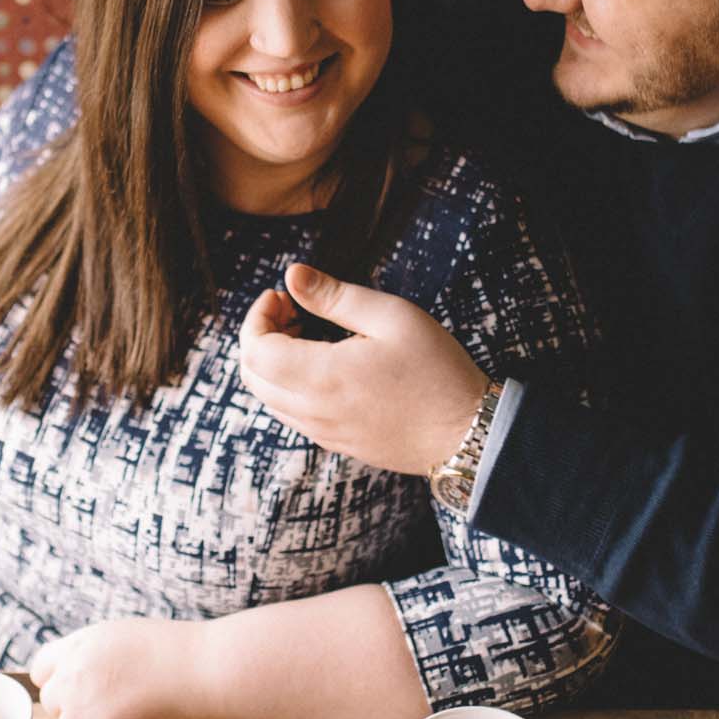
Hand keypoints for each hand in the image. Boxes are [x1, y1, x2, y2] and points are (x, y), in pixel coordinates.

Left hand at [30, 618, 211, 718]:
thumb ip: (81, 651)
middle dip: (71, 701)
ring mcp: (86, 713)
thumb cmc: (165, 647)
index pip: (40, 670)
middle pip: (51, 702)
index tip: (75, 679)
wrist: (199, 670)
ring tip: (123, 707)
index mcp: (75, 649)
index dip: (57, 675)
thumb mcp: (114, 633)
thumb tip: (62, 671)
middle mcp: (73, 681)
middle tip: (105, 695)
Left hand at [238, 262, 489, 475]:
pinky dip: (289, 384)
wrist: (466, 432)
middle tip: (291, 311)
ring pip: (268, 398)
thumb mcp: (393, 317)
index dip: (257, 317)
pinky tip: (323, 364)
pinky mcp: (336, 442)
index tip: (281, 296)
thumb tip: (293, 276)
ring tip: (307, 334)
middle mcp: (315, 411)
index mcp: (324, 377)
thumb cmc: (436, 370)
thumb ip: (336, 296)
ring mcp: (323, 432)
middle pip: (252, 376)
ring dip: (273, 362)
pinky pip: (292, 413)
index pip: (255, 351)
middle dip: (259, 336)